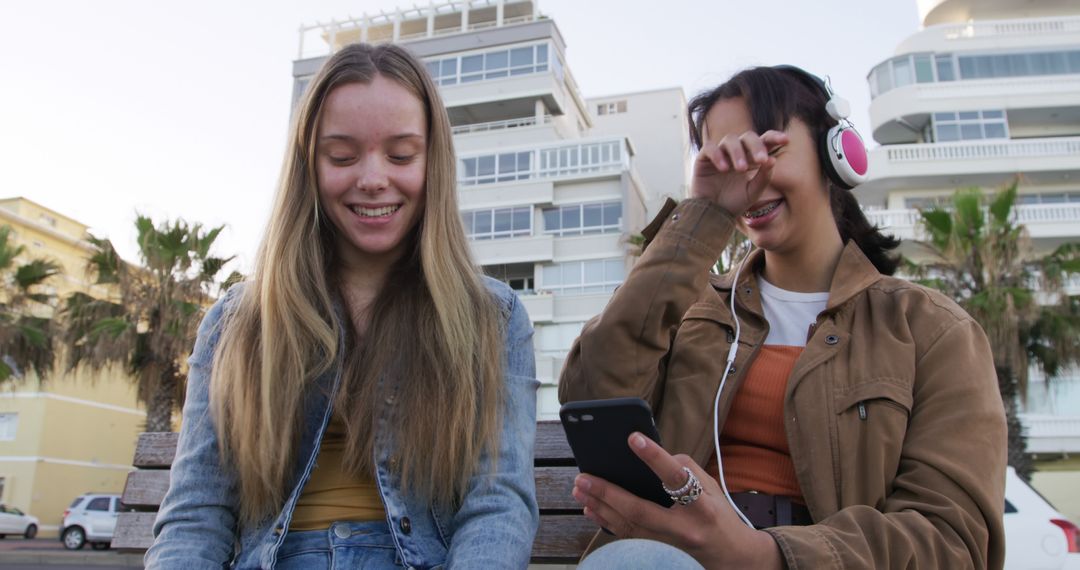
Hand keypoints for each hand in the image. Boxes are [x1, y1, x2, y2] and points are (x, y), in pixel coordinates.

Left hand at [571, 433, 782, 568]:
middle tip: (584, 476)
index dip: (655, 457)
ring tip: (580, 488)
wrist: (730, 557)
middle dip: (608, 492)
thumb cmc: (718, 514)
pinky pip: (626, 537)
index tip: (633, 438)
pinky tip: (590, 508)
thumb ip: (684, 468)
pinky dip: (605, 521)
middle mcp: (685, 529)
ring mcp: (669, 546)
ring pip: (627, 526)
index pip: (676, 478)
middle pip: (640, 511)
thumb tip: (651, 456)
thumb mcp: (712, 487)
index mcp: (703, 506)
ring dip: (600, 506)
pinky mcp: (657, 554)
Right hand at [690, 130, 788, 215]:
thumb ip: (764, 177)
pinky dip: (718, 155)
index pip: (764, 141)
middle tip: (761, 160)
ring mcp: (720, 153)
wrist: (713, 216)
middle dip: (756, 146)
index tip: (785, 141)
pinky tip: (724, 169)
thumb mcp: (753, 192)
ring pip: (730, 139)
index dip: (774, 137)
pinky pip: (710, 148)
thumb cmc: (734, 203)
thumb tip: (773, 159)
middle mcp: (736, 151)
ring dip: (738, 152)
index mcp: (751, 157)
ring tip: (741, 169)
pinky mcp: (703, 158)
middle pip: (748, 137)